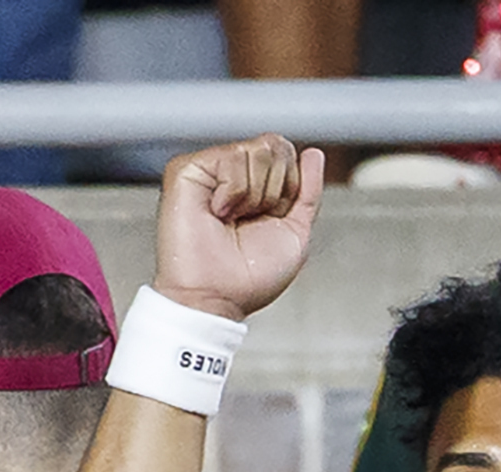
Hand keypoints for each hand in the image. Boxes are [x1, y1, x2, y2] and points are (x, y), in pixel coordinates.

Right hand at [154, 137, 323, 322]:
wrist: (218, 297)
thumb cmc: (249, 278)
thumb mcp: (296, 232)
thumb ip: (308, 191)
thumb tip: (314, 153)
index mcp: (255, 186)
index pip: (285, 153)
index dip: (289, 187)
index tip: (270, 219)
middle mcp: (231, 174)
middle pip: (275, 145)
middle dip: (275, 190)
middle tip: (248, 221)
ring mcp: (209, 169)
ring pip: (256, 150)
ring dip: (254, 195)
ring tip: (230, 219)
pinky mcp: (187, 168)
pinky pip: (232, 157)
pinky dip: (234, 192)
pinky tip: (217, 212)